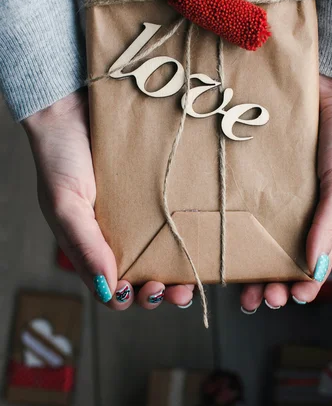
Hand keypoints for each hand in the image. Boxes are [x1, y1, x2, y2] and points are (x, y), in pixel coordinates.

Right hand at [22, 90, 193, 309]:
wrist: (73, 107)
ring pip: (162, 254)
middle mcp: (116, 234)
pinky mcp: (154, 193)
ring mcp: (137, 215)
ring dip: (178, 272)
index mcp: (90, 245)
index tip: (146, 290)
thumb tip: (106, 289)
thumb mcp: (66, 204)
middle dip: (161, 292)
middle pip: (143, 277)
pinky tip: (198, 238)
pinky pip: (172, 219)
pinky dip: (185, 234)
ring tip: (193, 276)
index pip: (111, 287)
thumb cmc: (60, 156)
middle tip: (179, 291)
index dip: (130, 298)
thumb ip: (84, 246)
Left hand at [240, 76, 331, 310]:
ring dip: (244, 260)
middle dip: (266, 282)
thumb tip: (317, 268)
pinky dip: (229, 218)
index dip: (299, 285)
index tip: (283, 300)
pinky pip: (238, 198)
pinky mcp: (253, 170)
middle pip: (278, 255)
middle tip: (251, 299)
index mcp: (324, 217)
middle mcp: (296, 209)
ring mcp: (272, 191)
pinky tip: (216, 234)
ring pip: (254, 233)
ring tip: (231, 280)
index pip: (311, 262)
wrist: (330, 81)